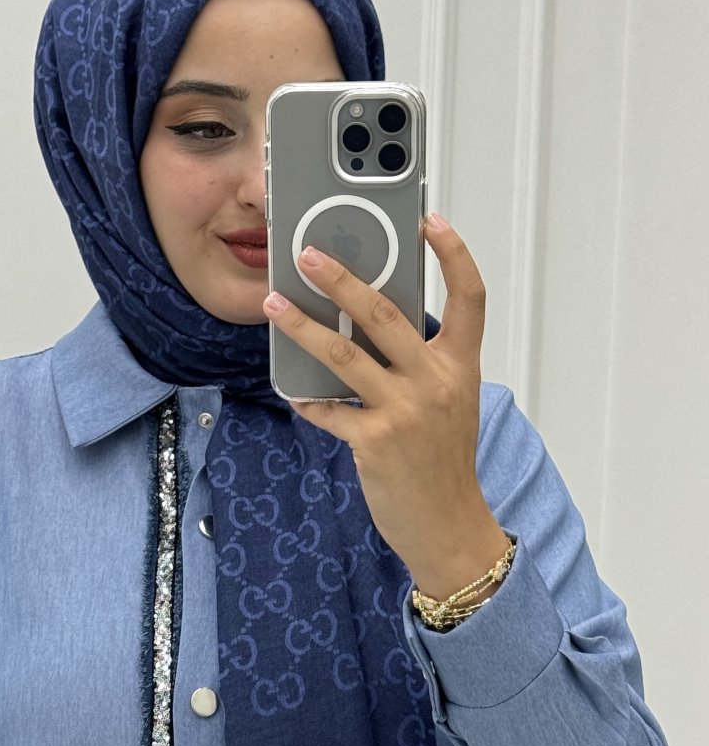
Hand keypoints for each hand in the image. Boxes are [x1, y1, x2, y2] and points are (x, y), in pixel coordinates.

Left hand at [262, 216, 508, 601]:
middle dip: (343, 279)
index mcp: (460, 366)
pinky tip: (291, 389)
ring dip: (304, 327)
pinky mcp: (375, 442)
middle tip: (308, 254)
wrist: (448, 525)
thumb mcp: (449, 403)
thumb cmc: (443, 463)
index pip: (470, 297)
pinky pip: (330, 410)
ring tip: (275, 303)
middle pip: (386, 314)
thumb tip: (369, 325)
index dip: (453, 254)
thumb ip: (421, 363)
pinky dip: (308, 399)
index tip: (430, 219)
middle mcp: (436, 382)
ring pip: (345, 356)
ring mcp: (405, 412)